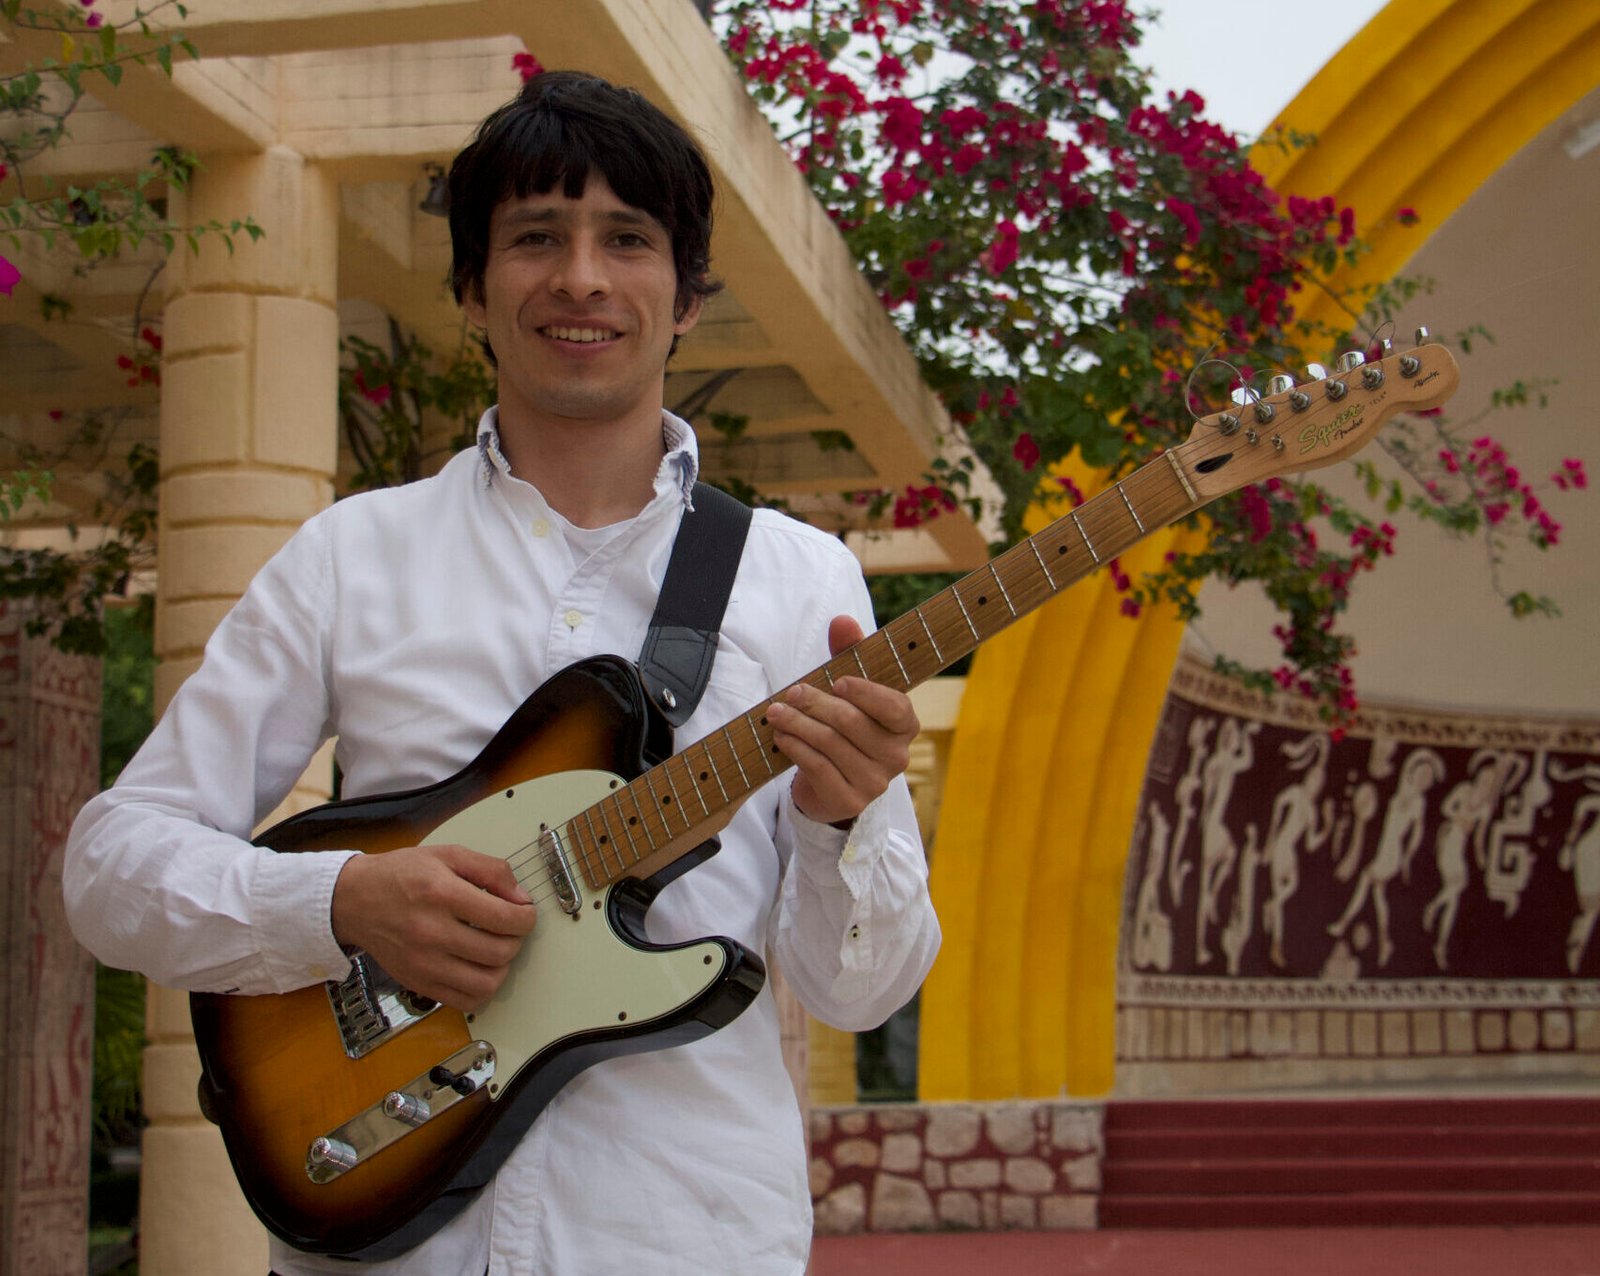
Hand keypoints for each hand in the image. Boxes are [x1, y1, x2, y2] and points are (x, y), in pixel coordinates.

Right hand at [331, 844, 536, 1010]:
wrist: (354, 899)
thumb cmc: (399, 875)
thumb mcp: (447, 855)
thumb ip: (490, 869)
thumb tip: (520, 896)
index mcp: (442, 895)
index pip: (504, 918)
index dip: (526, 917)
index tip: (525, 912)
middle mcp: (432, 932)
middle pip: (500, 952)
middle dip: (517, 939)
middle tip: (511, 928)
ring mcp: (424, 963)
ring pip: (486, 983)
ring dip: (503, 967)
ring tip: (496, 948)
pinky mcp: (418, 983)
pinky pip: (464, 1001)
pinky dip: (481, 989)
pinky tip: (478, 968)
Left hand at [768, 615, 919, 826]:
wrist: (831, 783)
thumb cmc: (845, 725)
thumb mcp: (849, 687)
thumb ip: (849, 652)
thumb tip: (842, 621)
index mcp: (905, 725)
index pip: (895, 707)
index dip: (867, 694)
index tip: (838, 681)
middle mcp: (897, 756)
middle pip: (852, 723)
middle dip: (816, 704)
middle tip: (790, 692)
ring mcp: (875, 782)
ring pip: (831, 745)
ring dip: (798, 725)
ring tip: (776, 712)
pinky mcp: (849, 801)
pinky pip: (818, 769)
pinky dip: (796, 749)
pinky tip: (782, 736)